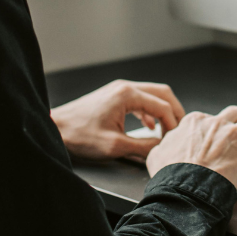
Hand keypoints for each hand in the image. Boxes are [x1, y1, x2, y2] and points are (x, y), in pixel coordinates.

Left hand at [51, 79, 185, 160]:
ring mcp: (118, 90)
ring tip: (167, 130)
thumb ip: (143, 146)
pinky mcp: (113, 97)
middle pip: (162, 93)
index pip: (163, 106)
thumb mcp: (115, 146)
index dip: (173, 124)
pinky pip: (140, 100)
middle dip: (174, 112)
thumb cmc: (80, 136)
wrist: (56, 129)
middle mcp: (124, 87)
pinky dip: (150, 111)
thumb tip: (162, 148)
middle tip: (180, 131)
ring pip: (152, 95)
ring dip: (162, 111)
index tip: (175, 140)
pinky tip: (149, 126)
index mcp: (127, 94)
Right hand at [146, 105, 236, 188]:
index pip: (207, 118)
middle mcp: (218, 124)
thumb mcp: (157, 154)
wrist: (184, 189)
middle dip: (234, 123)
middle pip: (233, 113)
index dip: (211, 129)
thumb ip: (164, 145)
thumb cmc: (170, 174)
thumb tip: (164, 146)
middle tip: (233, 136)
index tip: (211, 139)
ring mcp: (236, 138)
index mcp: (196, 122)